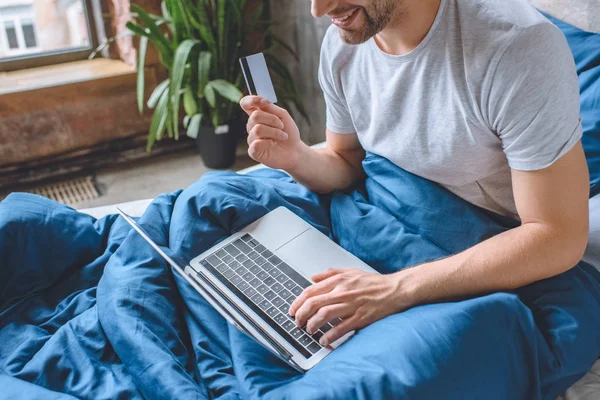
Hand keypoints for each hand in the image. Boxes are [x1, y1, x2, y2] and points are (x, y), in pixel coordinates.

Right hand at [239, 96, 306, 170]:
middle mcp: (252, 126)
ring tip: (282, 137)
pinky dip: (269, 143)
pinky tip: (273, 145)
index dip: (252, 100)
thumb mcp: (283, 116)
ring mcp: (251, 139)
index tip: (265, 103)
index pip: (245, 103)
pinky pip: (256, 144)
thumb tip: (261, 101)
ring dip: (274, 132)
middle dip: (273, 120)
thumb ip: (271, 107)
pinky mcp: (253, 152)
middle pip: (255, 116)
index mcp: (257, 115)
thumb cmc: (288, 132)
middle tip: (282, 126)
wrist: (295, 150)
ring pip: (258, 129)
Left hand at [289, 268, 411, 346]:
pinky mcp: (360, 317)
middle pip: (314, 303)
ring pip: (324, 314)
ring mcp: (351, 305)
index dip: (298, 302)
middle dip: (301, 314)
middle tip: (297, 323)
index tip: (292, 310)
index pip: (311, 291)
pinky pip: (341, 328)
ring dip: (312, 325)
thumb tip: (313, 277)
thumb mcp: (350, 272)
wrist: (395, 289)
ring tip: (309, 330)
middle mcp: (343, 292)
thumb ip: (330, 273)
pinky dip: (330, 336)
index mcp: (338, 281)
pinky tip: (324, 341)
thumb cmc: (373, 283)